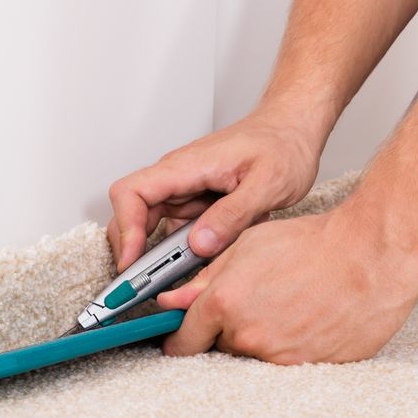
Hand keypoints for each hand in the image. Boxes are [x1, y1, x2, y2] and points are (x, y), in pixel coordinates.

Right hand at [107, 107, 325, 266]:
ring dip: (162, 256)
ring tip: (180, 282)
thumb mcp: (268, 183)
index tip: (132, 261)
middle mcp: (179, 178)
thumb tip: (199, 244)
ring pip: (155, 228)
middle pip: (133, 214)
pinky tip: (205, 265)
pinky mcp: (198, 203)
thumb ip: (233, 215)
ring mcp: (186, 191)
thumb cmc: (282, 144)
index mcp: (187, 166)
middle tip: (145, 286)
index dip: (125, 228)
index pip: (131, 192)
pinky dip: (184, 253)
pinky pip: (179, 232)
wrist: (293, 130)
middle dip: (134, 252)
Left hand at [155, 204, 417, 363]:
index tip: (181, 338)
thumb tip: (172, 300)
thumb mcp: (248, 245)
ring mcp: (281, 358)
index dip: (179, 338)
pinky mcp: (310, 369)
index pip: (182, 341)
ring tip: (289, 306)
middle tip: (256, 303)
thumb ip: (205, 277)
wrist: (371, 256)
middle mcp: (249, 336)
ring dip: (263, 338)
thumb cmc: (315, 244)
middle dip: (228, 331)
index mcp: (225, 304)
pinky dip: (292, 347)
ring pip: (255, 357)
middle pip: (220, 349)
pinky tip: (308, 319)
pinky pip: (288, 364)